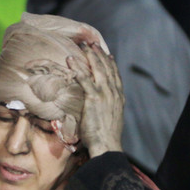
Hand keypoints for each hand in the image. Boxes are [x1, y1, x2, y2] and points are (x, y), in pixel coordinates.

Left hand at [66, 41, 124, 156]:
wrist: (107, 145)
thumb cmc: (106, 138)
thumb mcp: (110, 121)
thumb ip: (106, 111)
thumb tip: (99, 110)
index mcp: (119, 98)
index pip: (115, 76)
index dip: (111, 64)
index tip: (108, 55)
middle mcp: (114, 93)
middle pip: (107, 68)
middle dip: (99, 54)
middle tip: (93, 44)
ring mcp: (105, 94)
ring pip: (97, 69)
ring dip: (89, 56)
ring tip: (83, 46)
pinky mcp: (94, 98)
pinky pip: (84, 79)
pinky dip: (77, 68)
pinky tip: (71, 60)